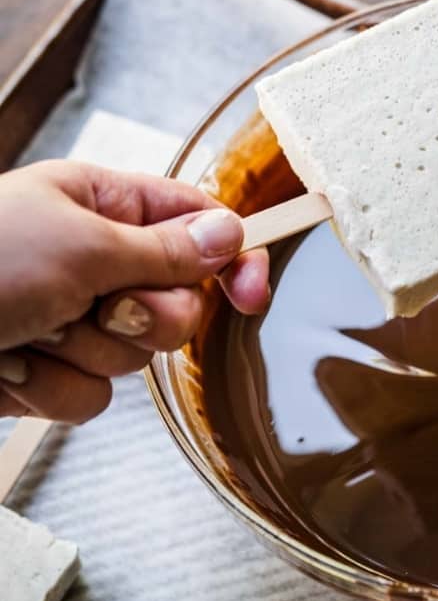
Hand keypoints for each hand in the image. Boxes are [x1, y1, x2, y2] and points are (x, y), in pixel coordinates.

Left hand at [0, 161, 269, 422]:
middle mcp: (89, 260)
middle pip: (178, 302)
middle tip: (97, 305)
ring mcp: (66, 318)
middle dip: (144, 316)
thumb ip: (165, 247)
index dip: (231, 259)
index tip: (250, 293)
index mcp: (99, 204)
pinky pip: (89, 396)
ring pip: (134, 356)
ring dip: (84, 351)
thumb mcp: (79, 244)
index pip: (196, 225)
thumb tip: (231, 234)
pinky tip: (7, 366)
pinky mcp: (43, 372)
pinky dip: (48, 387)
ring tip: (28, 332)